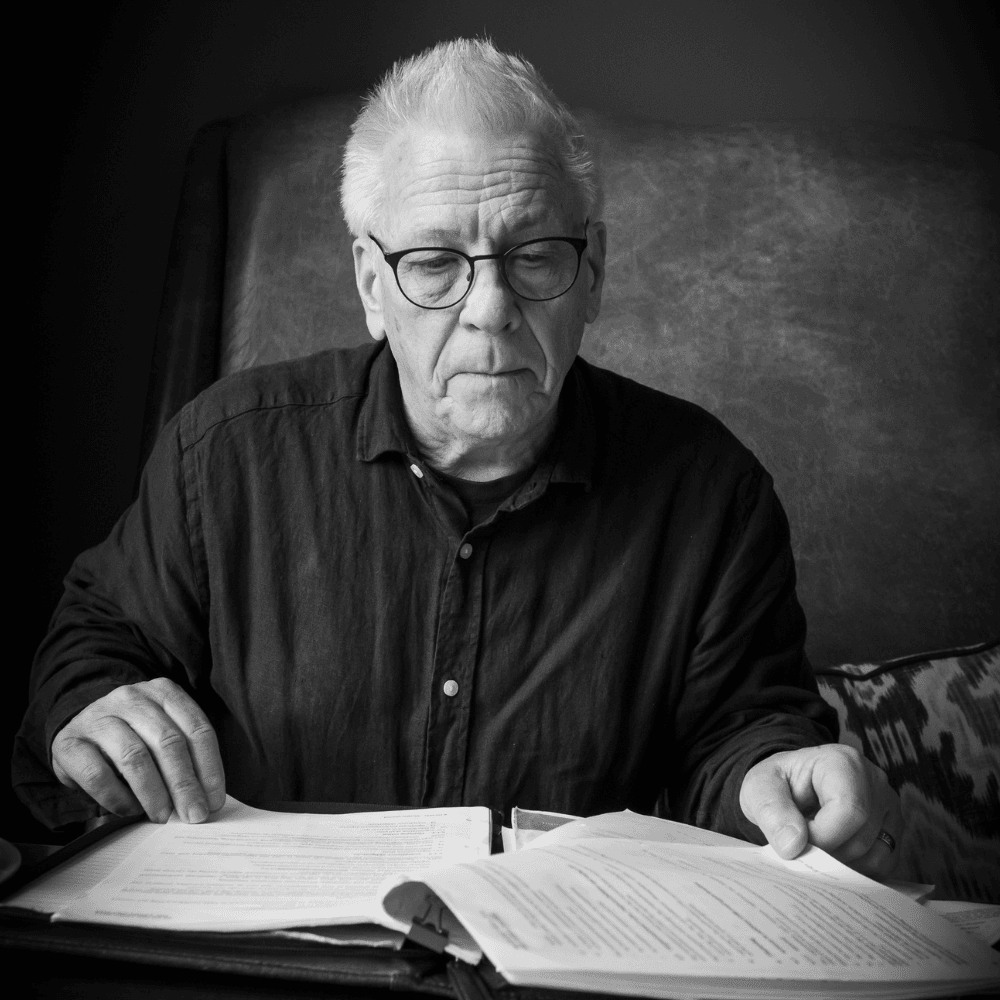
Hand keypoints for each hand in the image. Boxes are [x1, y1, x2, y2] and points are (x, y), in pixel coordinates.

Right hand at [51, 677, 225, 823]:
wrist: (80, 730)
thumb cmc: (133, 737)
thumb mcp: (161, 734)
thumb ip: (184, 755)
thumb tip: (206, 798)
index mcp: (164, 691)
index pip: (197, 729)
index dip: (209, 767)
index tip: (213, 800)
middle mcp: (132, 697)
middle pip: (168, 742)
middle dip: (185, 784)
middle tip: (193, 814)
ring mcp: (98, 716)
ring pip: (135, 757)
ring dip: (154, 793)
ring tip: (163, 816)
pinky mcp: (70, 742)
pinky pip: (98, 775)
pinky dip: (118, 798)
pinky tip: (130, 810)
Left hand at [739, 744, 900, 877]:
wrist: (790, 786)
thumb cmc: (777, 783)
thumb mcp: (759, 788)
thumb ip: (770, 812)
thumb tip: (793, 846)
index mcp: (842, 762)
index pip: (848, 810)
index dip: (822, 837)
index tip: (795, 842)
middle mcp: (874, 780)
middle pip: (862, 836)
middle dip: (827, 853)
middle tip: (801, 847)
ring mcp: (888, 805)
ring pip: (876, 854)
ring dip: (841, 863)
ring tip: (816, 846)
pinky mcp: (892, 828)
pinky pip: (885, 863)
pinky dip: (858, 869)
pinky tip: (834, 855)